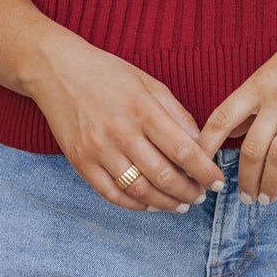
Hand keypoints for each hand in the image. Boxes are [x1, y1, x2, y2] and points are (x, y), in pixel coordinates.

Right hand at [28, 35, 224, 210]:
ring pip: (140, 191)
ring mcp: (99, 150)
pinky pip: (112, 194)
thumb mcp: (147, 81)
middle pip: (164, 176)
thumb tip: (198, 142)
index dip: (205, 171)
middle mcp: (122, 132)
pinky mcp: (81, 162)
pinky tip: (150, 204)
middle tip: (201, 196)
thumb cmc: (108, 73)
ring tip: (181, 204)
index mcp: (143, 108)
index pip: (184, 149)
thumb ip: (175, 111)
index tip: (218, 181)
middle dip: (189, 191)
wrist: (59, 70)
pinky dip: (135, 205)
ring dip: (166, 203)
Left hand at [196, 0, 276, 204]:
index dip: (207, 145)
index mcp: (261, 80)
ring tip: (266, 199)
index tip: (199, 166)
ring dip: (269, 184)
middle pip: (252, 148)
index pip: (223, 116)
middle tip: (244, 198)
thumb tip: (235, 128)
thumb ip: (257, 96)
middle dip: (245, 179)